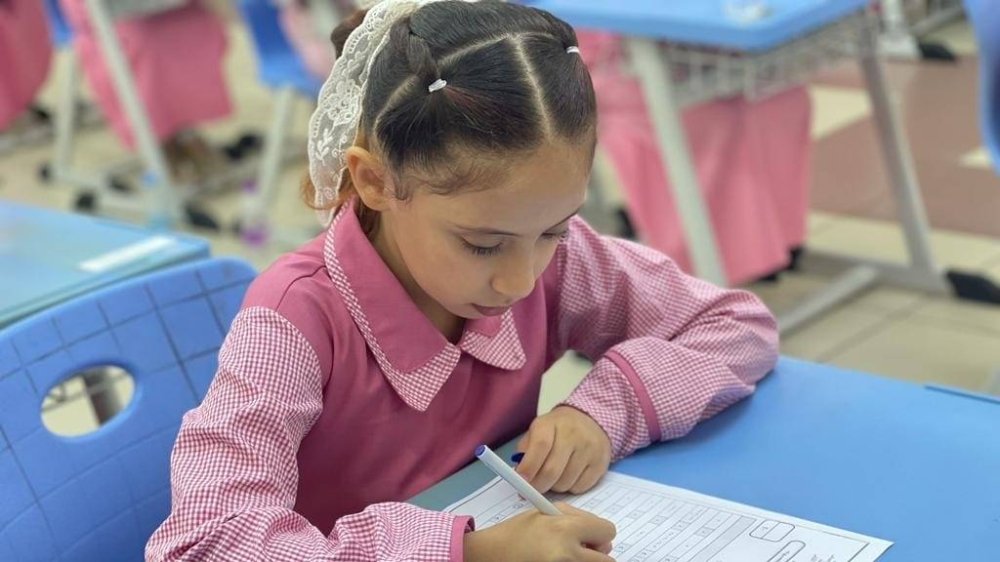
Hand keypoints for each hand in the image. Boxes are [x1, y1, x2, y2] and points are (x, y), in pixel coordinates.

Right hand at [464, 502, 615, 561]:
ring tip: (566, 557)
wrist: (490, 554)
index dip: (599, 533)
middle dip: (596, 553)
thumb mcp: (544, 512)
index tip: (590, 537)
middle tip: (579, 551)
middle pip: (607, 560)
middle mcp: (568, 554)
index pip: (607, 532)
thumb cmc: (517, 531)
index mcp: (566, 529)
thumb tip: (601, 534)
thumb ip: (575, 517)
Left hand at [515, 406, 611, 493]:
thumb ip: (526, 450)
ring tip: (554, 477)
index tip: (521, 481)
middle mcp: (572, 434)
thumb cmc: (558, 430)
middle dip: (538, 485)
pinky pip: (580, 487)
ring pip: (565, 483)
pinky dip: (570, 488)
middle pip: (552, 470)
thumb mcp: (538, 430)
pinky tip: (569, 477)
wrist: (591, 422)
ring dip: (554, 487)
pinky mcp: (600, 463)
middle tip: (532, 489)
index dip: (529, 466)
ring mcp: (589, 449)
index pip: (540, 446)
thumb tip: (519, 475)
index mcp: (552, 423)